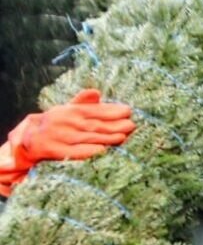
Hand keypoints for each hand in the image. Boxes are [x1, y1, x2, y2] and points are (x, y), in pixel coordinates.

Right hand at [0, 89, 134, 195]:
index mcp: (70, 111)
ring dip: (106, 137)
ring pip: (87, 138)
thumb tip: (97, 92)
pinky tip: (102, 150)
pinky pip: (74, 152)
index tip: (128, 111)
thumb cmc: (56, 125)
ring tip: (123, 136)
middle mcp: (65, 122)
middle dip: (114, 124)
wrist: (28, 139)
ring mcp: (59, 137)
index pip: (94, 110)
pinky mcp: (53, 151)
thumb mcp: (67, 111)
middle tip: (132, 125)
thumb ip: (83, 103)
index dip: (111, 110)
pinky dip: (88, 151)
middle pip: (94, 124)